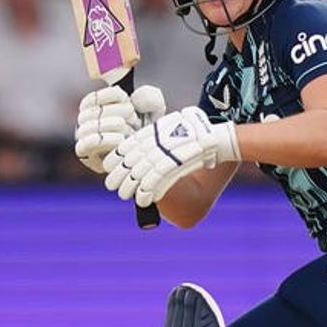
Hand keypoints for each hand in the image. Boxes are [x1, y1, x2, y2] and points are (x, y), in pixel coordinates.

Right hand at [74, 84, 165, 173]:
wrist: (146, 158)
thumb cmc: (146, 131)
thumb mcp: (154, 111)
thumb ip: (149, 97)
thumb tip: (134, 98)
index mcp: (95, 107)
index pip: (93, 98)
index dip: (110, 95)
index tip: (127, 99)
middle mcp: (86, 122)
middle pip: (92, 111)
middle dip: (116, 110)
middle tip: (132, 117)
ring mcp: (83, 137)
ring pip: (88, 126)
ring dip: (110, 124)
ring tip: (127, 128)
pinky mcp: (85, 155)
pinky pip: (85, 144)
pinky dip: (104, 140)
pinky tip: (120, 139)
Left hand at [103, 106, 239, 206]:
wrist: (218, 138)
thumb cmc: (197, 134)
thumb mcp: (173, 127)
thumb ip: (157, 136)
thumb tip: (139, 147)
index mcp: (155, 131)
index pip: (127, 145)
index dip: (115, 157)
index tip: (108, 167)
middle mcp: (158, 141)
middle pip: (130, 160)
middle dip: (118, 175)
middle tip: (112, 186)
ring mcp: (166, 153)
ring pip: (140, 173)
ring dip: (130, 187)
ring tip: (125, 196)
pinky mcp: (176, 165)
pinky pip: (156, 180)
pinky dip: (148, 192)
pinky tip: (144, 199)